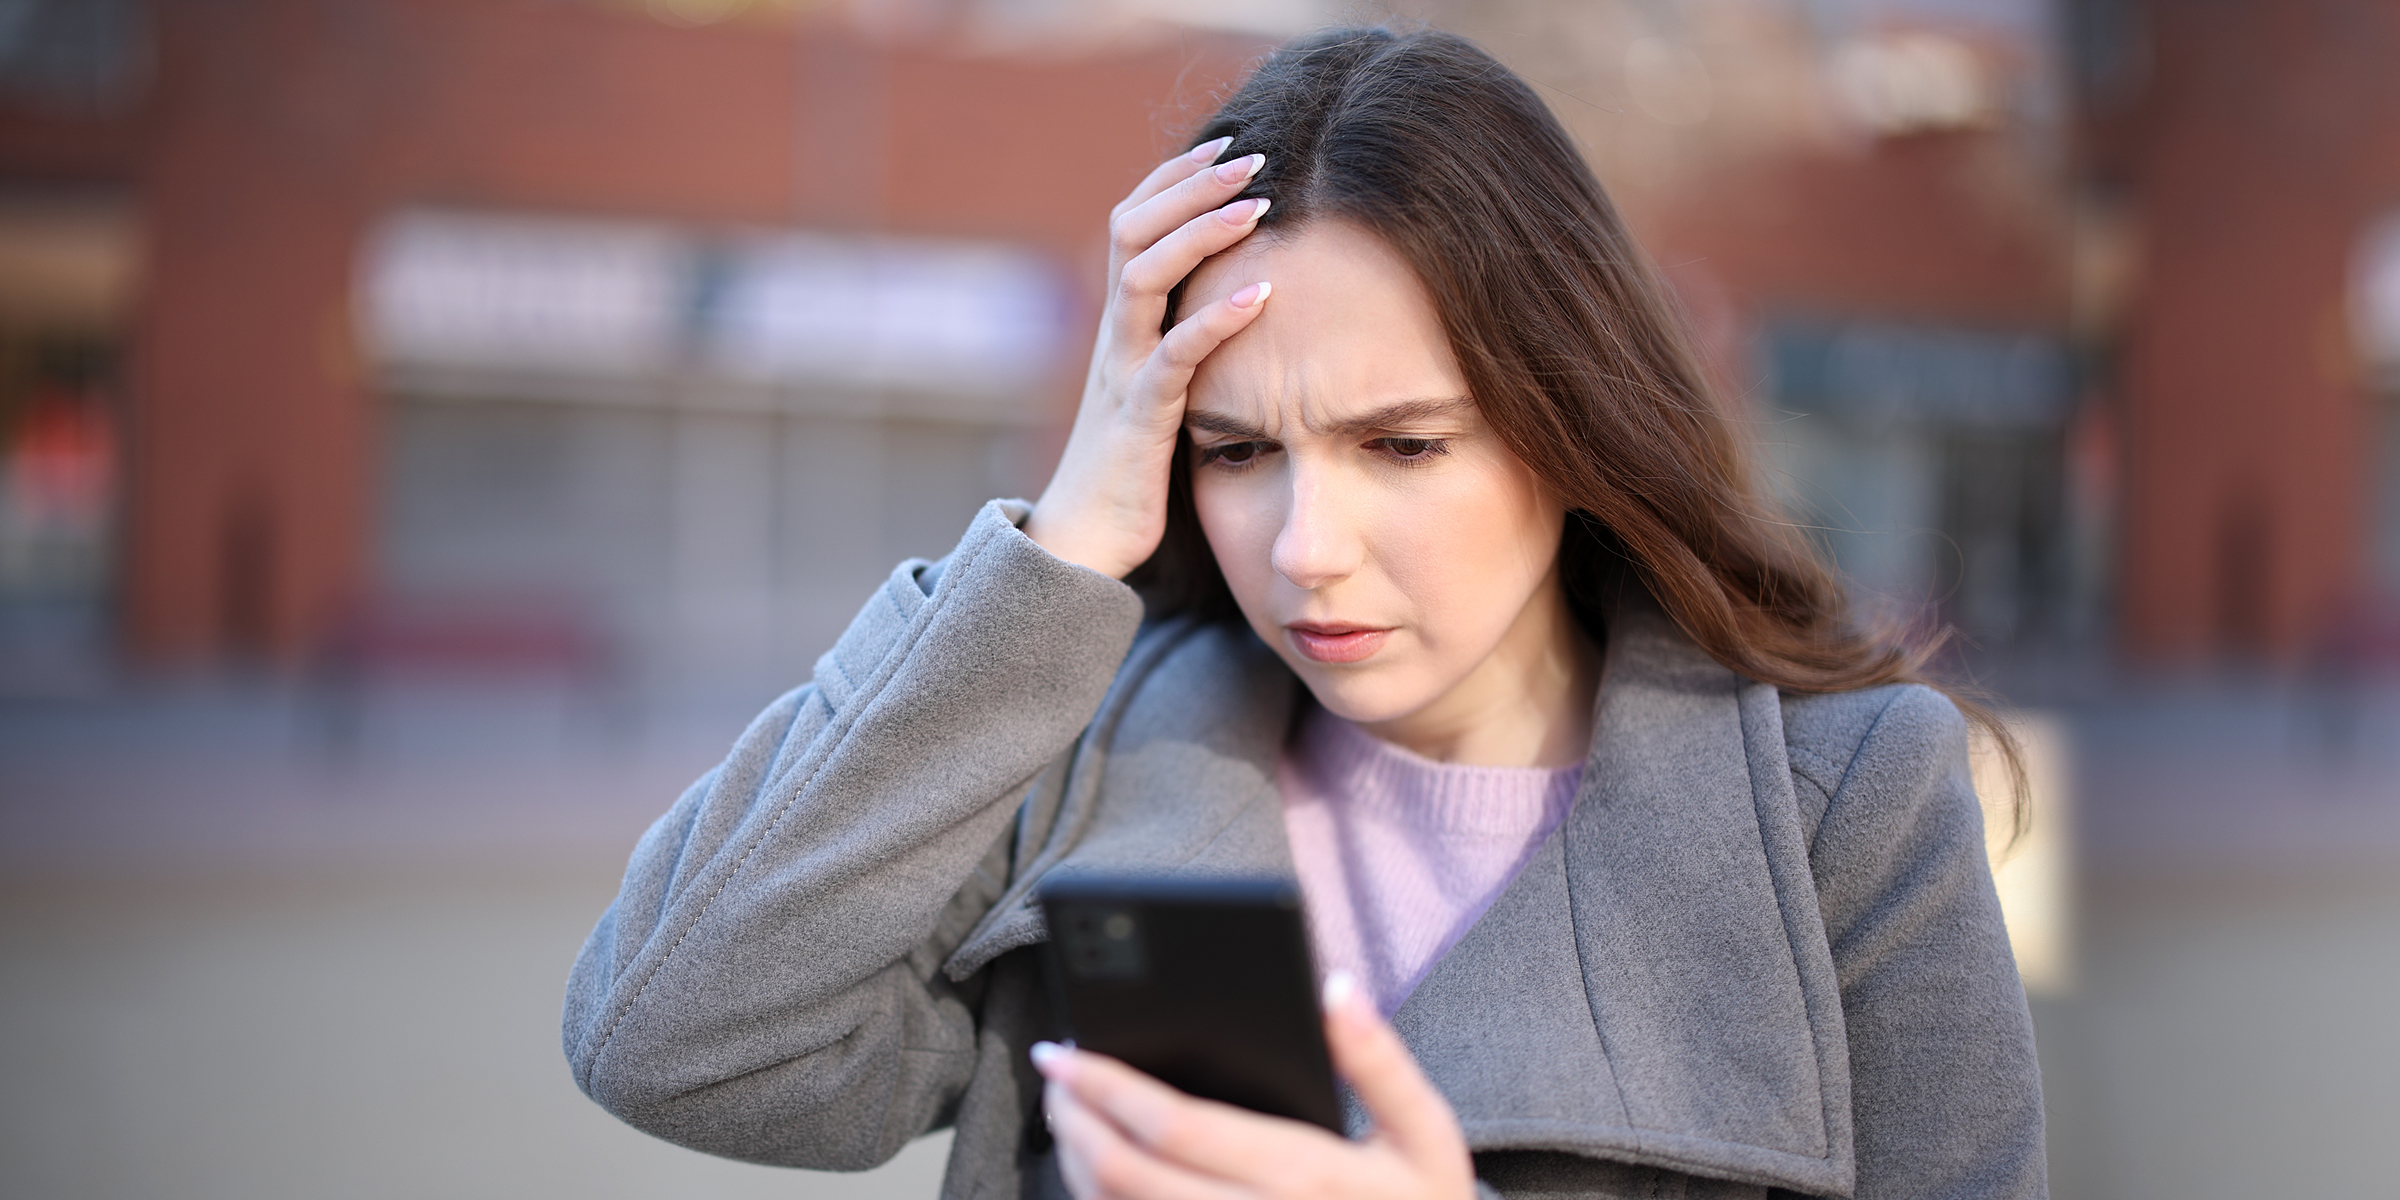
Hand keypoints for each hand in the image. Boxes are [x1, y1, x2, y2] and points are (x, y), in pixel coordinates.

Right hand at [1022, 136, 1275, 578]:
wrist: (1083, 540)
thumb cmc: (1131, 466)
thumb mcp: (1158, 387)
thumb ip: (1178, 340)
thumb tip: (1231, 300)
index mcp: (1120, 322)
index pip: (1136, 223)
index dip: (1176, 177)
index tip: (1229, 143)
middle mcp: (1114, 334)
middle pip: (1133, 230)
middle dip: (1191, 186)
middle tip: (1252, 154)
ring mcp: (1121, 372)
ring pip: (1145, 278)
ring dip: (1201, 234)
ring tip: (1257, 205)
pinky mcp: (1139, 418)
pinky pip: (1173, 357)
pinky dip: (1216, 321)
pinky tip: (1261, 296)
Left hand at [1031, 973, 1475, 1199]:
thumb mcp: (1427, 1133)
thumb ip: (1378, 1060)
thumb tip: (1334, 987)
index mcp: (1304, 1177)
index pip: (1177, 1126)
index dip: (1105, 1085)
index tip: (1062, 1049)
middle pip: (1129, 1173)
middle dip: (1074, 1118)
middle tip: (1052, 1072)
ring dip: (1077, 1162)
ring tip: (1065, 1112)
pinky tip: (1097, 1168)